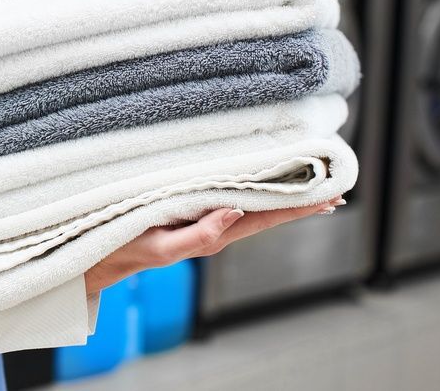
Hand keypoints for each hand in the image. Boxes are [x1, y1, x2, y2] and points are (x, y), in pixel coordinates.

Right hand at [83, 196, 344, 294]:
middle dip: (299, 202)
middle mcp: (216, 226)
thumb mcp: (162, 245)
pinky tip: (261, 184)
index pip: (264, 218)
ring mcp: (206, 220)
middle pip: (266, 212)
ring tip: (309, 187)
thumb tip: (235, 211)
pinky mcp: (193, 210)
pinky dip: (253, 190)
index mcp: (213, 234)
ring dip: (280, 195)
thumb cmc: (130, 247)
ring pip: (252, 205)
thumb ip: (199, 234)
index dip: (296, 208)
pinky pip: (232, 199)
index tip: (327, 198)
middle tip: (333, 190)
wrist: (105, 255)